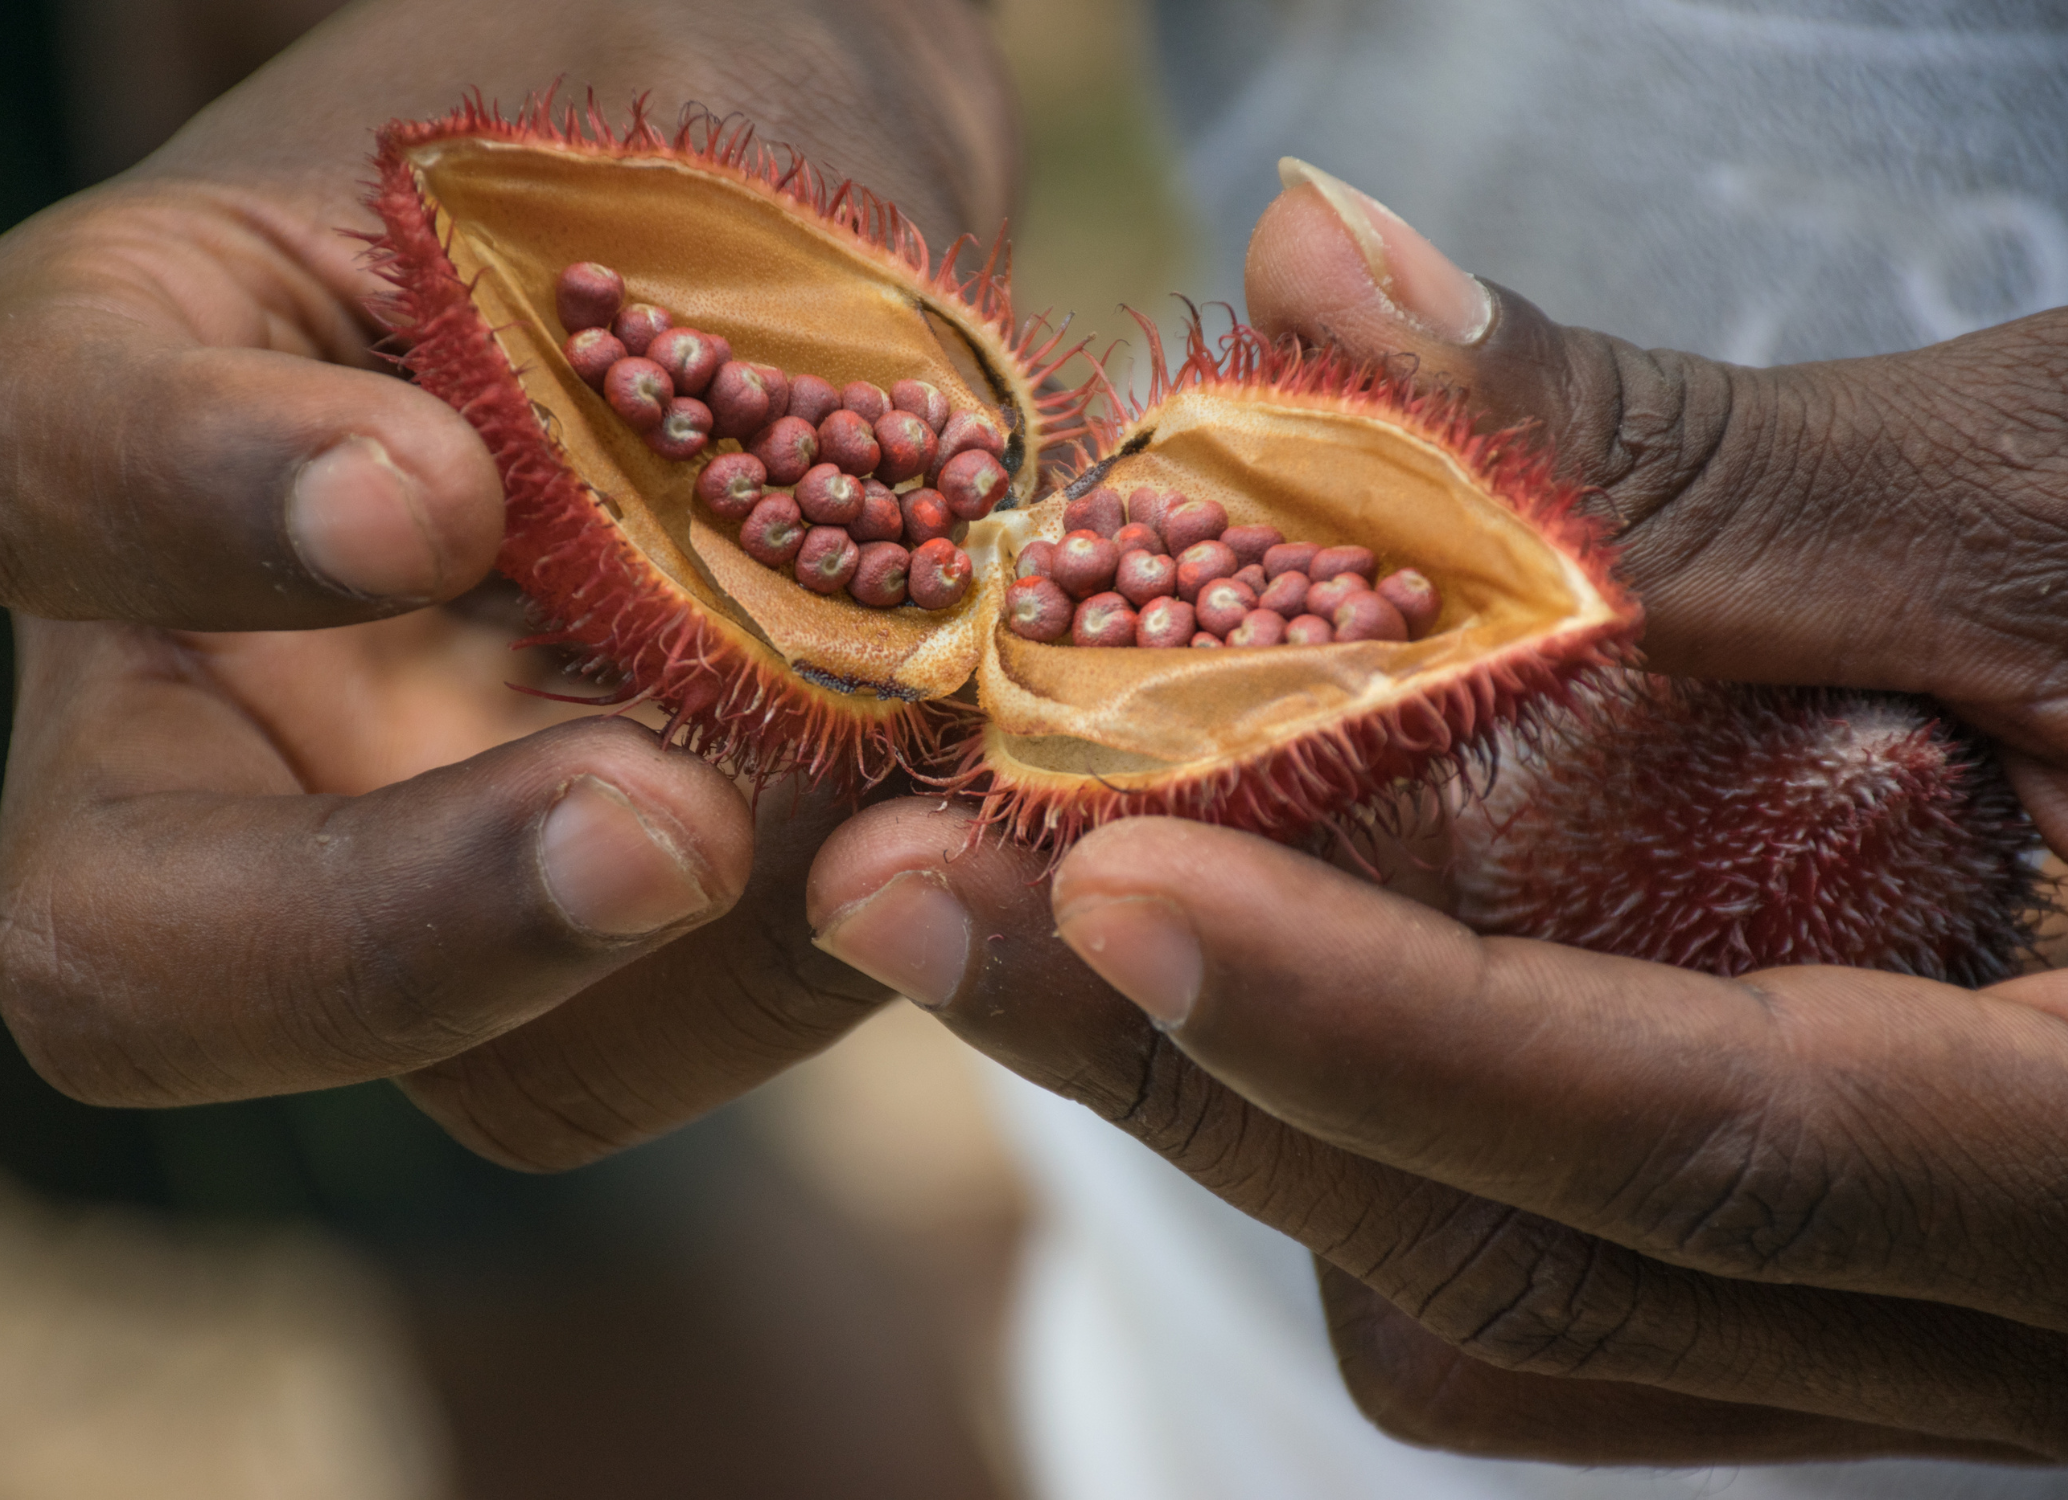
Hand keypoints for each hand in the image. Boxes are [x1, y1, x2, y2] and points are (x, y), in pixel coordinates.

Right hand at [0, 0, 1013, 1163]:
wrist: (789, 210)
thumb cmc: (699, 94)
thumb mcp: (696, 117)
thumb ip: (732, 346)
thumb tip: (846, 660)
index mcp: (136, 369)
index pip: (42, 459)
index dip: (196, 505)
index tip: (433, 491)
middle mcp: (203, 669)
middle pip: (128, 946)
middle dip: (399, 933)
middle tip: (674, 829)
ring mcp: (380, 837)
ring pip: (449, 1061)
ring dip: (700, 982)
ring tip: (902, 807)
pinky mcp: (565, 928)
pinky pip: (647, 1047)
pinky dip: (806, 976)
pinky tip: (936, 845)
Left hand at [804, 167, 2067, 1462]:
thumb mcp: (2060, 499)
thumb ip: (1680, 451)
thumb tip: (1311, 278)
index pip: (1707, 1134)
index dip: (1376, 1019)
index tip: (1093, 876)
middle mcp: (2020, 1315)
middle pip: (1539, 1255)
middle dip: (1198, 1074)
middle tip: (906, 891)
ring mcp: (1931, 1333)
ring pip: (1523, 1311)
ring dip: (1258, 1112)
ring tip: (1029, 911)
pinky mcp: (1858, 1285)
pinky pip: (1573, 1287)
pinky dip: (1388, 1129)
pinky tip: (1257, 961)